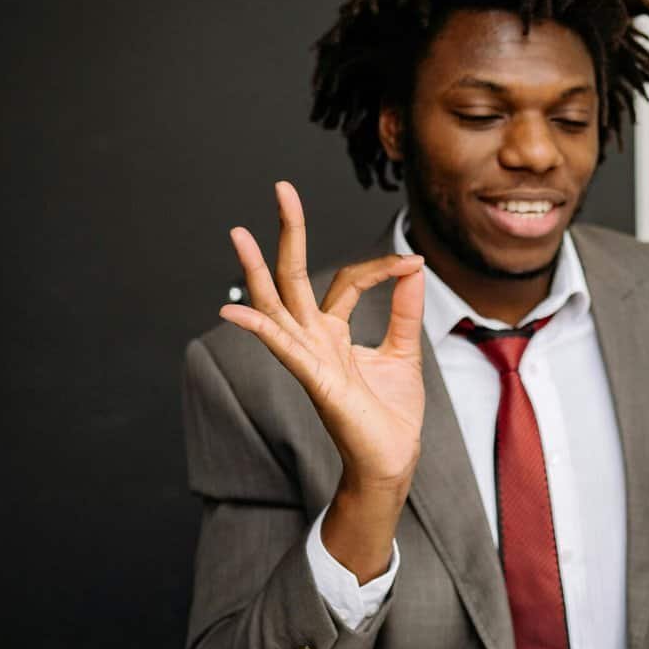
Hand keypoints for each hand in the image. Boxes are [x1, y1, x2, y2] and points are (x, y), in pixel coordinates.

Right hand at [220, 181, 426, 510]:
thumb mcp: (404, 350)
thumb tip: (415, 265)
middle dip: (287, 233)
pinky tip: (234, 309)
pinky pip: (283, 349)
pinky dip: (259, 328)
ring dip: (257, 271)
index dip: (376, 266)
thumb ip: (404, 308)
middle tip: (282, 188)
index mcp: (332, 333)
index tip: (409, 262)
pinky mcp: (315, 381)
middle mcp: (314, 341)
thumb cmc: (390, 414)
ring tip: (238, 234)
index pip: (344, 281)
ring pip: (276, 306)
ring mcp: (309, 360)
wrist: (393, 460)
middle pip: (293, 278)